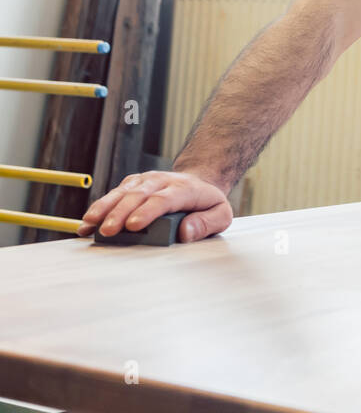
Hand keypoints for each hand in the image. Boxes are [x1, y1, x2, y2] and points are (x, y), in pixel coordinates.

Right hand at [77, 170, 232, 242]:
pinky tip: (86, 223)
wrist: (199, 180)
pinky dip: (99, 208)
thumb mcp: (221, 214)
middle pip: (138, 195)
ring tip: (90, 223)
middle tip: (108, 231)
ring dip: (105, 208)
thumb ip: (206, 223)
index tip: (134, 226)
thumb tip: (185, 232)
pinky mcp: (132, 184)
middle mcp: (161, 181)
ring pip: (122, 192)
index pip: (163, 199)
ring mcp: (145, 181)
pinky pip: (114, 194)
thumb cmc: (207, 202)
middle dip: (121, 213)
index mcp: (184, 189)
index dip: (147, 212)